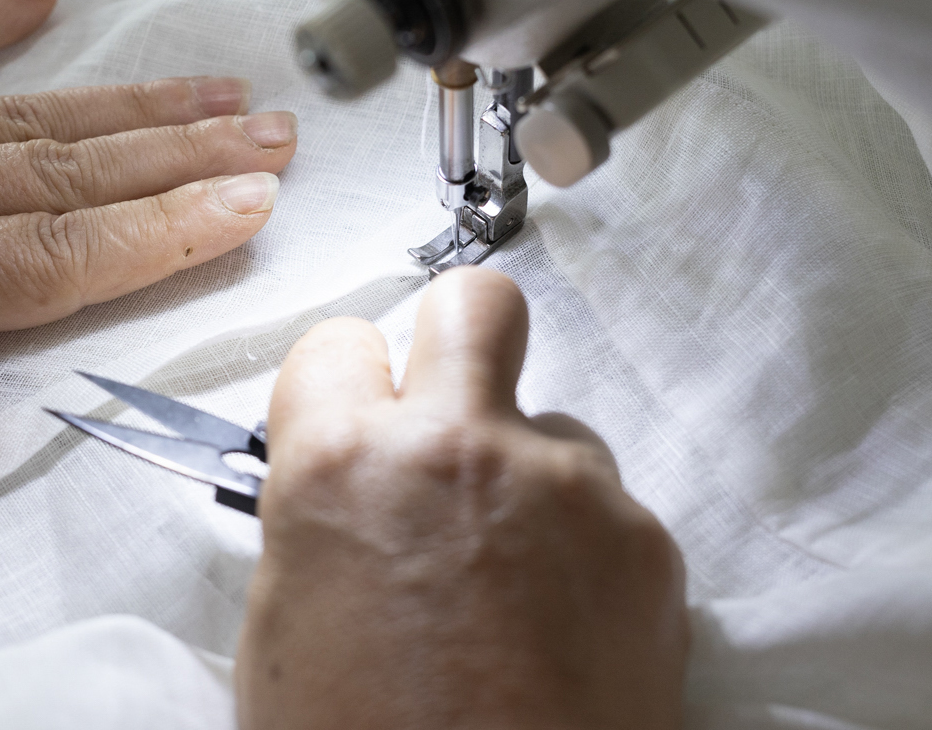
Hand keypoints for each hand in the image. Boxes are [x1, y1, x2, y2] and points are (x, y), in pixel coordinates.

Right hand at [238, 267, 687, 729]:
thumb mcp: (286, 629)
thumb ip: (322, 518)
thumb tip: (347, 480)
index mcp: (343, 467)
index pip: (339, 338)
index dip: (347, 384)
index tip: (359, 418)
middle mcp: (458, 448)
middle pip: (475, 303)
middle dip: (458, 340)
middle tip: (453, 409)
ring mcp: (565, 488)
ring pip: (553, 423)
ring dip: (531, 475)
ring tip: (512, 579)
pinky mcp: (645, 541)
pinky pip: (609, 506)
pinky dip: (586, 550)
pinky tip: (561, 626)